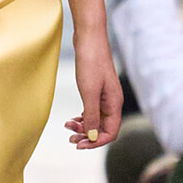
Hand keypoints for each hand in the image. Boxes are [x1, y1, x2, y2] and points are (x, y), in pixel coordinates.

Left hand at [66, 33, 123, 150]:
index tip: (80, 145)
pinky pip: (92, 110)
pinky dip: (82, 117)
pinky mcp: (96, 89)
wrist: (89, 38)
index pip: (110, 133)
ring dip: (83, 127)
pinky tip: (72, 118)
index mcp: (114, 104)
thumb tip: (93, 136)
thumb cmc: (91, 62)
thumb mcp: (89, 92)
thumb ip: (92, 115)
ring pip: (96, 120)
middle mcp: (112, 102)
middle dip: (88, 136)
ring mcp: (104, 96)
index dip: (96, 142)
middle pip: (103, 128)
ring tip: (67, 127)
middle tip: (70, 138)